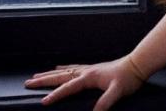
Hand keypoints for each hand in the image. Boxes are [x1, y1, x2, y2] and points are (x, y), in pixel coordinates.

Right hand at [23, 55, 144, 110]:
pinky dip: (64, 69)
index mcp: (89, 77)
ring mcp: (89, 69)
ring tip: (37, 75)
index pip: (68, 87)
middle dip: (44, 80)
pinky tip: (61, 68)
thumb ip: (105, 102)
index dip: (55, 95)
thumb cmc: (128, 78)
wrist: (137, 64)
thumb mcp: (117, 92)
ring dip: (50, 74)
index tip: (42, 102)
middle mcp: (86, 71)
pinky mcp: (94, 69)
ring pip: (65, 71)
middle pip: (60, 76)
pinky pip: (73, 68)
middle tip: (28, 83)